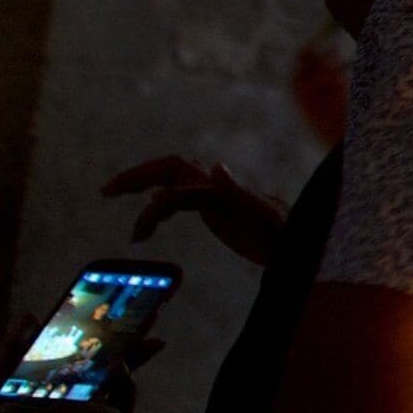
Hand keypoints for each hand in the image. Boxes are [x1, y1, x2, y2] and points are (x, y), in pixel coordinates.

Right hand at [101, 156, 286, 265]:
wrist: (305, 246)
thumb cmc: (289, 233)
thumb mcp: (268, 217)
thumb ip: (243, 193)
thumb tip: (216, 167)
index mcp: (223, 186)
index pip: (176, 175)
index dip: (148, 181)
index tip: (122, 196)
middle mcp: (218, 186)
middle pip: (170, 170)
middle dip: (138, 177)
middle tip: (106, 191)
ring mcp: (216, 197)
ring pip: (172, 187)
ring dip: (146, 202)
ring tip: (136, 236)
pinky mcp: (217, 211)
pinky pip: (180, 202)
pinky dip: (159, 212)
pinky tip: (147, 229)